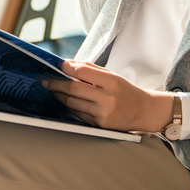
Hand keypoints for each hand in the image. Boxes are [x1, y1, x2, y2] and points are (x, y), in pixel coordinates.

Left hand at [43, 61, 174, 132]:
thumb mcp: (113, 76)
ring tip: (53, 89)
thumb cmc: (126, 91)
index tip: (58, 65)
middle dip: (56, 84)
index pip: (83, 72)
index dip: (67, 68)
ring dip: (60, 95)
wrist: (143, 111)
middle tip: (46, 80)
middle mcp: (107, 98)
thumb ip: (91, 69)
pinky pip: (78, 113)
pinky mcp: (99, 124)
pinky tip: (66, 100)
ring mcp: (102, 113)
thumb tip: (68, 64)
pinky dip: (70, 105)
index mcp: (112, 82)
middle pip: (73, 89)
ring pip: (72, 103)